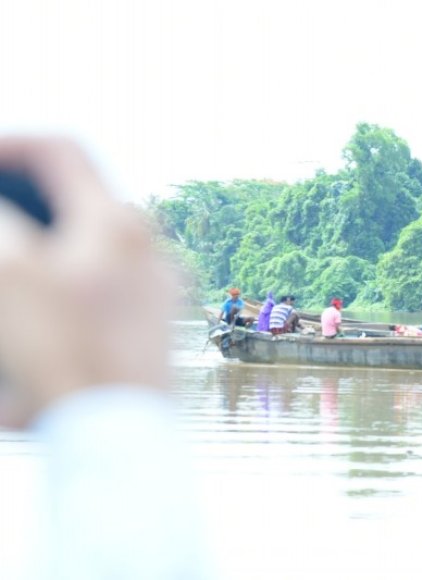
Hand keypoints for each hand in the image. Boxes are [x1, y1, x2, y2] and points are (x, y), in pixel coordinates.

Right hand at [0, 138, 176, 427]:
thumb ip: (1, 226)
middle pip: (77, 200)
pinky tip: (36, 326)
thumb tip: (5, 213)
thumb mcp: (9, 274)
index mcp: (116, 222)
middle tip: (5, 224)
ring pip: (91, 249)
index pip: (61, 150)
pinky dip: (66, 290)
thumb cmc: (66, 349)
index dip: (10, 146)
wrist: (121, 432)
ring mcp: (157, 288)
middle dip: (27, 206)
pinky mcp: (155, 326)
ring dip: (44, 255)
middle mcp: (148, 247)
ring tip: (17, 283)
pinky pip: (108, 289)